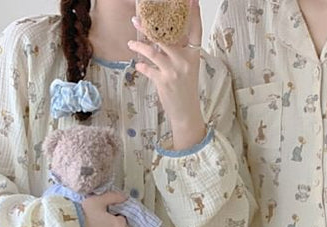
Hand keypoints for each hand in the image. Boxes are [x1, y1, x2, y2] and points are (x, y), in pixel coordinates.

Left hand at [127, 0, 205, 149]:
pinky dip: (141, 66)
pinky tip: (138, 64)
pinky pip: (147, 69)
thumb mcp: (188, 69)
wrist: (186, 112)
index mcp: (194, 54)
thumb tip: (163, 38)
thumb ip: (179, 53)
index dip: (193, 13)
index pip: (195, 29)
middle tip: (137, 18)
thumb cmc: (186, 89)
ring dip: (139, 46)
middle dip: (150, 27)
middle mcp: (185, 60)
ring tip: (131, 42)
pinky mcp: (163, 81)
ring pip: (153, 51)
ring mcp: (174, 70)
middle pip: (166, 37)